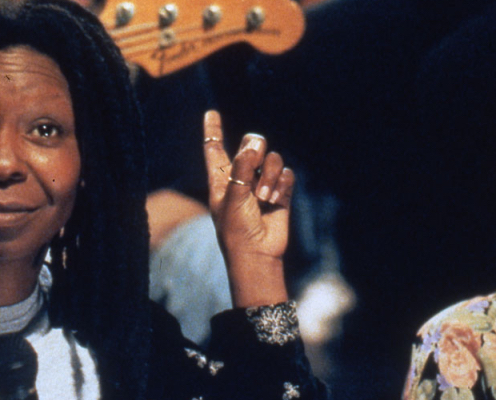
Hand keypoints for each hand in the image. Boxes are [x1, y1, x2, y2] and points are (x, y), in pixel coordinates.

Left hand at [202, 110, 294, 307]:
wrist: (257, 252)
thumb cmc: (236, 228)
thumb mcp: (232, 195)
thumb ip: (241, 166)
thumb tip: (254, 143)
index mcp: (221, 178)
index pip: (215, 148)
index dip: (213, 130)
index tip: (210, 113)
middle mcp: (241, 177)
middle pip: (250, 145)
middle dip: (255, 148)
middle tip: (255, 157)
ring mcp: (262, 184)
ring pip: (271, 160)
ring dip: (268, 176)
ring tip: (263, 198)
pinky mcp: (281, 193)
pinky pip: (285, 173)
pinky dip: (281, 183)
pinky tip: (276, 198)